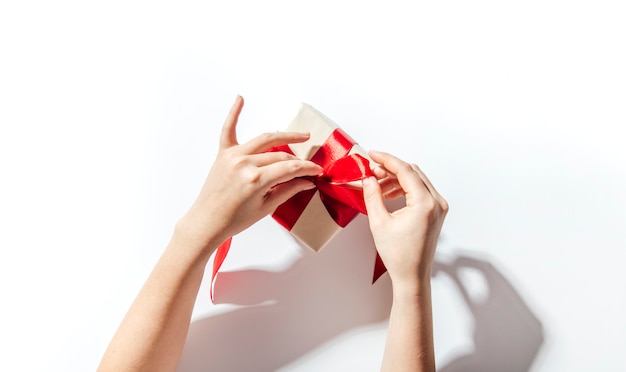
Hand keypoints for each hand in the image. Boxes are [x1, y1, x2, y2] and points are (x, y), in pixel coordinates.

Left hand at [177, 96, 322, 253]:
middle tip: (308, 166)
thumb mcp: (266, 208)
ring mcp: (233, 156)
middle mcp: (244, 163)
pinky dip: (234, 113)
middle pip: (280, 155)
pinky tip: (240, 98)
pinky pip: (228, 129)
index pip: (290, 168)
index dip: (307, 169)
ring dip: (284, 136)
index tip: (317, 171)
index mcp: (256, 179)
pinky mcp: (222, 154)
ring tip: (301, 136)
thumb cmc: (234, 220)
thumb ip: (288, 190)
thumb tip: (306, 182)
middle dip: (297, 161)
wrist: (207, 222)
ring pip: (264, 140)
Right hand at [362, 150, 447, 287]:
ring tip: (377, 184)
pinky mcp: (436, 212)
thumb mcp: (379, 223)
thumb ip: (373, 196)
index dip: (386, 160)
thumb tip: (368, 178)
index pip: (405, 171)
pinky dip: (404, 188)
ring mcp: (439, 207)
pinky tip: (388, 193)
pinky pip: (420, 191)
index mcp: (425, 203)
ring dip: (396, 178)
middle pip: (413, 172)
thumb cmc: (398, 255)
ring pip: (417, 180)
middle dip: (391, 168)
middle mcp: (436, 202)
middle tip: (371, 170)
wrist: (412, 276)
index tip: (372, 155)